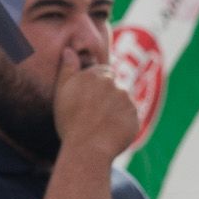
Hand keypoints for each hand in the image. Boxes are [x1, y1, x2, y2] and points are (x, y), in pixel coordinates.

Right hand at [50, 37, 145, 178]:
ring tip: (101, 125)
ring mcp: (127, 100)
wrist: (87, 149)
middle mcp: (114, 84)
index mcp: (96, 75)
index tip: (87, 98)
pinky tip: (109, 132)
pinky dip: (122, 122)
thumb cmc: (70, 121)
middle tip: (93, 113)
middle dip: (107, 95)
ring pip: (123, 100)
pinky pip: (130, 116)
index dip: (95, 84)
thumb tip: (69, 50)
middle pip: (114, 85)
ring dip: (115, 108)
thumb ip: (67, 69)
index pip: (102, 72)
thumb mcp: (62, 92)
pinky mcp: (136, 117)